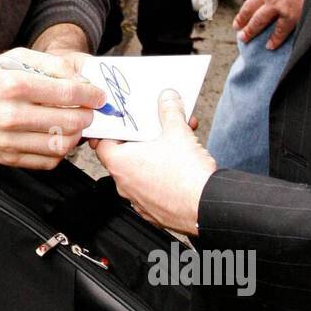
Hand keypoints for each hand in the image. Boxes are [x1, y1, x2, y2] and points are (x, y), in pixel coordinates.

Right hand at [0, 46, 105, 170]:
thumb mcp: (13, 59)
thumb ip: (50, 64)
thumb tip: (81, 79)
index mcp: (14, 84)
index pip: (67, 92)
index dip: (91, 95)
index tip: (98, 97)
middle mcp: (11, 114)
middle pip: (68, 121)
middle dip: (87, 116)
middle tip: (89, 111)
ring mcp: (8, 140)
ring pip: (61, 145)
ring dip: (76, 136)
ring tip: (75, 125)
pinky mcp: (7, 158)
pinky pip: (46, 161)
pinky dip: (60, 152)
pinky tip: (58, 139)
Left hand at [90, 89, 216, 235]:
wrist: (207, 206)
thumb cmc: (187, 177)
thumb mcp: (178, 132)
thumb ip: (170, 111)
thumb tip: (168, 99)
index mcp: (120, 163)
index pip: (103, 143)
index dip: (113, 131)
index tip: (124, 124)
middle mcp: (124, 184)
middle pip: (125, 156)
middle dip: (143, 141)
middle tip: (157, 130)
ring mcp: (138, 200)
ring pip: (141, 173)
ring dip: (155, 157)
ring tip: (177, 145)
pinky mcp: (154, 212)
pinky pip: (153, 189)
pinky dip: (163, 177)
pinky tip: (181, 166)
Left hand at [233, 0, 309, 47]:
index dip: (244, 11)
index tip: (239, 19)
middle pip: (249, 12)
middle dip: (242, 22)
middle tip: (238, 30)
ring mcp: (278, 6)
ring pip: (259, 22)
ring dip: (250, 32)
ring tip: (245, 39)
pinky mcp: (291, 14)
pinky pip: (281, 30)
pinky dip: (275, 39)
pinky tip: (270, 46)